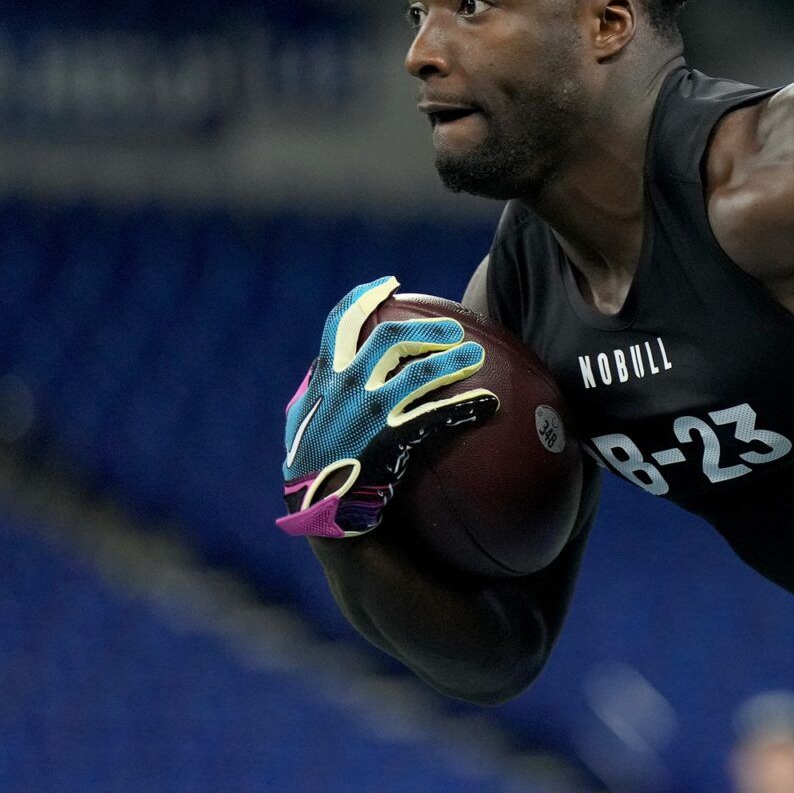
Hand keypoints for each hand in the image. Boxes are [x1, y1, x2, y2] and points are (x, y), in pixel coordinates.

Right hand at [277, 276, 497, 537]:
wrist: (316, 508)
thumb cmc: (311, 465)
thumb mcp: (303, 419)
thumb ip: (317, 391)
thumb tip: (325, 368)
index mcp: (326, 376)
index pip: (342, 322)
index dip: (366, 297)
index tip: (391, 284)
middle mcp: (348, 386)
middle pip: (391, 338)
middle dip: (426, 328)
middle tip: (455, 329)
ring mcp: (370, 412)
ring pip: (419, 374)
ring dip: (452, 361)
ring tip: (478, 356)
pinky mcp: (390, 439)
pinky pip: (436, 417)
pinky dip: (466, 407)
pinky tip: (491, 403)